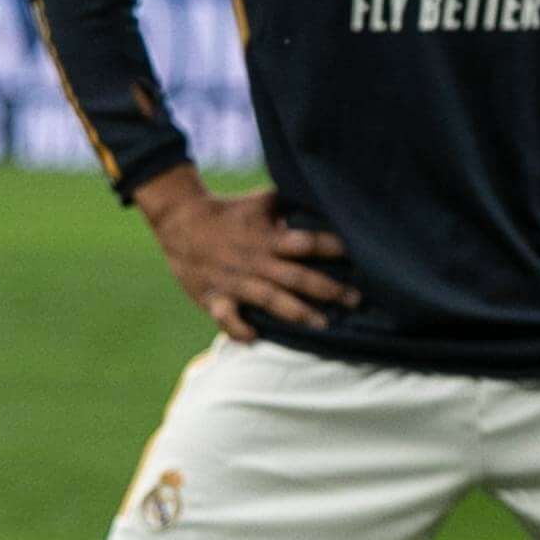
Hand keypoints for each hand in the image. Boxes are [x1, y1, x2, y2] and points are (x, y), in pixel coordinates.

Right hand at [133, 171, 354, 342]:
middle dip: (327, 289)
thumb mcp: (260, 202)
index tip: (359, 255)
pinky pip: (226, 316)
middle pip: (296, 277)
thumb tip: (322, 205)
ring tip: (322, 325)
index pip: (306, 242)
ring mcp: (234, 281)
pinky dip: (239, 328)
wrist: (179, 221)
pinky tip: (255, 338)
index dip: (332, 248)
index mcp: (267, 237)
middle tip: (354, 300)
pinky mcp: (214, 297)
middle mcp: (255, 261)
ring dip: (296, 312)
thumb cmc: (228, 211)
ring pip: (269, 299)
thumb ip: (290, 206)